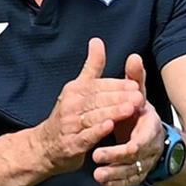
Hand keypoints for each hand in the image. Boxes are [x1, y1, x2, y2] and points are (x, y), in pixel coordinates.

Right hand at [35, 38, 144, 175]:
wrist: (46, 145)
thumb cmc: (68, 114)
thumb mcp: (78, 88)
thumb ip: (91, 66)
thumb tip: (97, 41)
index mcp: (74, 90)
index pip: (97, 85)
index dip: (116, 85)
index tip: (135, 85)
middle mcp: (70, 105)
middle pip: (97, 100)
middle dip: (118, 98)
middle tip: (139, 97)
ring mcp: (69, 125)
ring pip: (93, 116)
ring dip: (112, 112)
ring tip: (130, 109)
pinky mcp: (71, 144)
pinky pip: (85, 136)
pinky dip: (97, 131)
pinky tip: (110, 127)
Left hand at [91, 53, 164, 185]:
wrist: (151, 136)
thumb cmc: (139, 113)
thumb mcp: (137, 94)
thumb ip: (134, 78)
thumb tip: (134, 56)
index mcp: (150, 126)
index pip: (142, 135)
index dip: (128, 138)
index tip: (108, 131)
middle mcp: (149, 145)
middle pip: (135, 155)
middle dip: (116, 156)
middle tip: (95, 156)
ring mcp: (144, 161)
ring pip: (131, 172)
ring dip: (114, 173)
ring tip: (97, 173)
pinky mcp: (136, 173)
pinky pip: (128, 181)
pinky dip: (115, 182)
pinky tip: (102, 181)